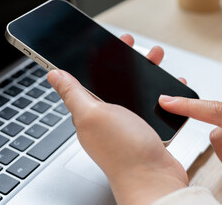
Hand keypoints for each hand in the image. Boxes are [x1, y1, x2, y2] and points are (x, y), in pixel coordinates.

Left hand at [47, 34, 187, 204]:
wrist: (154, 178)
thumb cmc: (124, 151)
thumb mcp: (93, 114)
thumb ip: (74, 93)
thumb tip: (53, 75)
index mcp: (90, 112)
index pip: (91, 78)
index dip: (101, 58)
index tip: (114, 43)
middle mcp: (108, 118)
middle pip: (116, 82)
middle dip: (129, 63)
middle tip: (142, 50)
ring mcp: (128, 124)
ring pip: (136, 92)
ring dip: (147, 75)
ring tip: (158, 62)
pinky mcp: (145, 130)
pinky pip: (150, 105)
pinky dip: (159, 94)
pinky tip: (168, 89)